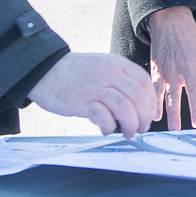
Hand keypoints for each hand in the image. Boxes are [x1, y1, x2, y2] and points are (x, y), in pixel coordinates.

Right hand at [28, 52, 155, 137]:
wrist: (45, 71)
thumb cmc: (74, 73)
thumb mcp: (102, 67)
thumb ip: (119, 79)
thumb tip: (138, 103)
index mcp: (117, 64)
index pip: (144, 83)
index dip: (151, 101)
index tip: (150, 115)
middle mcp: (110, 73)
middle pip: (138, 97)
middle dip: (144, 117)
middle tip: (141, 128)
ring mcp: (96, 87)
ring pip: (125, 108)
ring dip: (130, 125)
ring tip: (127, 133)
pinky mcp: (82, 101)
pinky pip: (104, 117)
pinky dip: (109, 127)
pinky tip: (106, 130)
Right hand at [146, 6, 195, 130]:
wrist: (171, 21)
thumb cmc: (190, 42)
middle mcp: (188, 67)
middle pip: (194, 90)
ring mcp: (172, 68)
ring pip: (173, 92)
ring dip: (174, 112)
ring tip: (175, 128)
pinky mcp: (157, 69)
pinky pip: (156, 88)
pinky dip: (155, 102)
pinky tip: (155, 115)